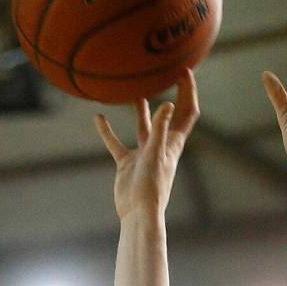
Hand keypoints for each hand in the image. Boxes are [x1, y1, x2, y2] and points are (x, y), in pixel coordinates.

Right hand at [94, 67, 199, 220]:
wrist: (137, 213)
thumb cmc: (151, 188)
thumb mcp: (155, 154)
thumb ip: (161, 130)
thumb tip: (168, 104)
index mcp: (174, 143)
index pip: (187, 112)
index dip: (188, 92)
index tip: (184, 71)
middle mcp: (161, 145)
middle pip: (169, 115)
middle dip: (172, 94)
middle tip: (166, 73)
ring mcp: (144, 153)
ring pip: (143, 126)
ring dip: (141, 109)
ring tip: (135, 90)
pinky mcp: (128, 163)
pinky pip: (116, 143)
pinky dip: (108, 131)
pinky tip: (98, 118)